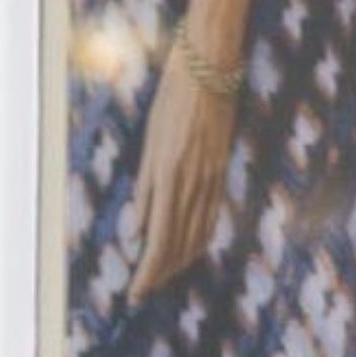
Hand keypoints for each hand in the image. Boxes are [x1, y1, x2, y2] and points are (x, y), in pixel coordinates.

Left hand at [131, 46, 236, 295]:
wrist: (211, 64)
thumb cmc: (172, 98)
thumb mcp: (149, 144)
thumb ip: (145, 191)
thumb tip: (137, 233)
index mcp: (170, 178)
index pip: (160, 241)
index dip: (148, 272)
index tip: (135, 293)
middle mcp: (194, 183)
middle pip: (180, 244)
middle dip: (162, 273)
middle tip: (144, 292)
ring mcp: (212, 176)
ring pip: (198, 233)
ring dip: (180, 260)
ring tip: (163, 277)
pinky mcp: (221, 167)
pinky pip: (211, 214)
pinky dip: (199, 237)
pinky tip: (191, 246)